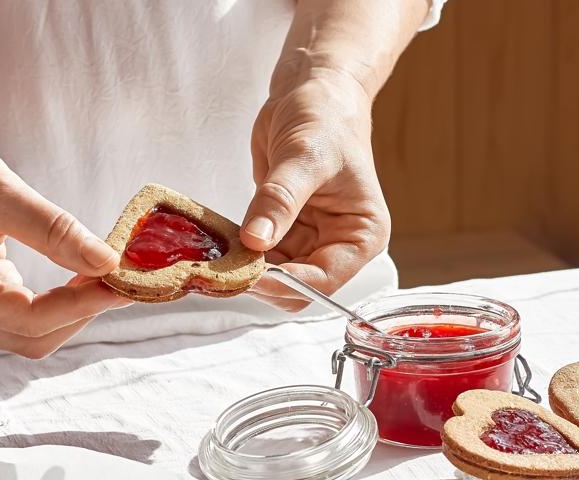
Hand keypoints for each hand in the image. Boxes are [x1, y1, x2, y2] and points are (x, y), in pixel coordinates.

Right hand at [0, 124, 131, 357]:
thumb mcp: (2, 192)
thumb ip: (55, 231)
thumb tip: (107, 261)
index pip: (29, 320)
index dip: (82, 305)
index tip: (123, 282)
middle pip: (33, 338)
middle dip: (81, 313)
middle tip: (121, 280)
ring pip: (33, 331)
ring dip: (74, 310)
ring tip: (106, 275)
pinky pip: (28, 313)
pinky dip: (61, 301)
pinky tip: (84, 274)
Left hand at [240, 69, 389, 310]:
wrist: (314, 94)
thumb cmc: (325, 119)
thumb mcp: (303, 157)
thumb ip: (279, 201)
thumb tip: (256, 240)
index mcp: (362, 234)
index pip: (324, 280)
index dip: (285, 282)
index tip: (246, 272)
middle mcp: (340, 244)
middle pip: (298, 287)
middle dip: (262, 280)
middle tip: (222, 266)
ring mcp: (312, 240)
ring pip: (275, 277)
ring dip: (246, 270)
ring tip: (216, 254)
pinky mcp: (286, 231)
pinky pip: (261, 257)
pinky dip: (239, 254)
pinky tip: (219, 242)